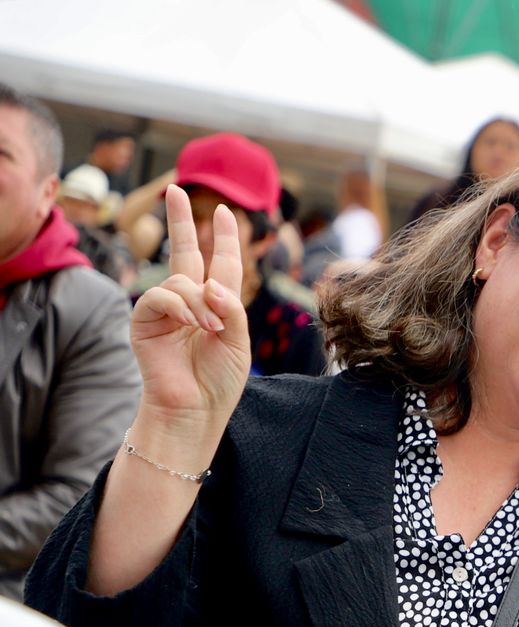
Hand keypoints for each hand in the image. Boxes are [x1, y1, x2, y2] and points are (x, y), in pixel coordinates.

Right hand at [128, 186, 250, 435]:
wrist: (195, 409)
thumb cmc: (219, 380)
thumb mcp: (239, 341)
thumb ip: (231, 309)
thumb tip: (209, 285)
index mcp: (217, 305)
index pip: (220, 264)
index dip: (223, 239)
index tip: (224, 213)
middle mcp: (190, 302)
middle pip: (185, 252)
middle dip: (181, 221)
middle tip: (174, 190)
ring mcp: (165, 310)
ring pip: (181, 281)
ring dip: (200, 302)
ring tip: (210, 329)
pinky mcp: (144, 320)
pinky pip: (161, 296)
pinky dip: (181, 308)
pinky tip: (194, 326)